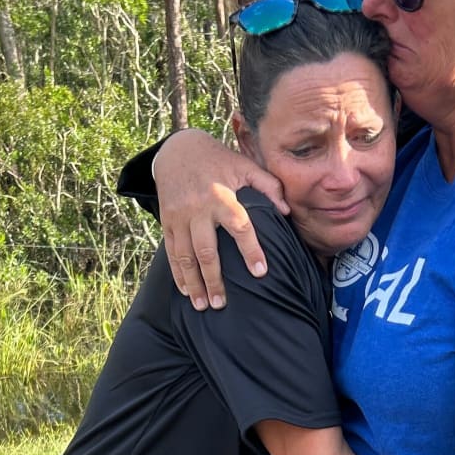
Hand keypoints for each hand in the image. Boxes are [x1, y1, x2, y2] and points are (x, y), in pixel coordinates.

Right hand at [152, 129, 288, 309]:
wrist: (178, 149)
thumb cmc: (219, 160)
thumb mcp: (245, 165)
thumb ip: (269, 186)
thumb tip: (287, 211)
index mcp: (221, 195)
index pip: (240, 226)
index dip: (251, 250)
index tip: (260, 272)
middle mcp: (198, 209)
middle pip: (206, 250)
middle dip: (213, 279)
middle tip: (222, 304)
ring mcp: (179, 217)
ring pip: (185, 256)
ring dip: (193, 283)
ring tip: (202, 305)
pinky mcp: (167, 221)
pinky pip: (170, 251)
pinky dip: (177, 273)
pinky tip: (185, 291)